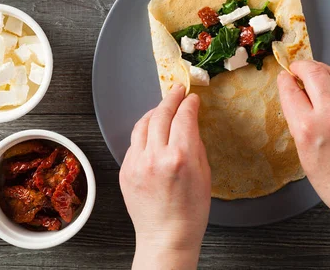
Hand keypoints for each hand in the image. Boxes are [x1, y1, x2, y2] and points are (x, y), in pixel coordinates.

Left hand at [120, 84, 210, 269]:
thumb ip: (195, 144)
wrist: (166, 237)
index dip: (189, 104)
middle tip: (177, 91)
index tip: (192, 98)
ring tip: (162, 108)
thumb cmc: (190, 212)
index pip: (183, 117)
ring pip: (142, 124)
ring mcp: (136, 163)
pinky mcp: (125, 170)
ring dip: (154, 112)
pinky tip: (152, 133)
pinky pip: (134, 143)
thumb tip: (190, 123)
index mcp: (180, 157)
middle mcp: (156, 156)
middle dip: (171, 99)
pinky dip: (144, 133)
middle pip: (161, 114)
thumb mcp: (204, 174)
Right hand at [277, 60, 329, 218]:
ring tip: (317, 72)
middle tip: (298, 67)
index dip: (285, 80)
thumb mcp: (303, 153)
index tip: (284, 76)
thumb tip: (297, 101)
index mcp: (308, 128)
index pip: (291, 90)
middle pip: (315, 72)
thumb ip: (300, 124)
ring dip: (323, 71)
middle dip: (303, 65)